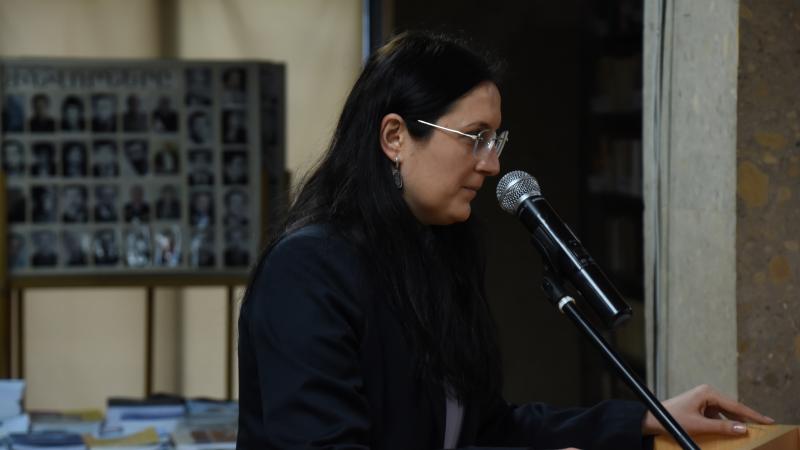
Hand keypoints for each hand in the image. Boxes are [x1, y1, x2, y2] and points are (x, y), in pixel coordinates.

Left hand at [642, 384, 774, 435]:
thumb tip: (743, 428)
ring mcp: (704, 399)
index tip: (768, 420)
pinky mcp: (701, 406)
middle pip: (733, 407)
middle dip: (748, 417)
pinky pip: (718, 415)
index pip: (736, 405)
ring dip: (736, 421)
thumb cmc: (673, 419)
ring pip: (727, 412)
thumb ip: (722, 427)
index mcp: (708, 393)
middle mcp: (708, 393)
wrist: (654, 418)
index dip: (753, 415)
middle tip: (765, 425)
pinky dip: (726, 423)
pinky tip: (733, 431)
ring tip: (752, 429)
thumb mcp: (699, 425)